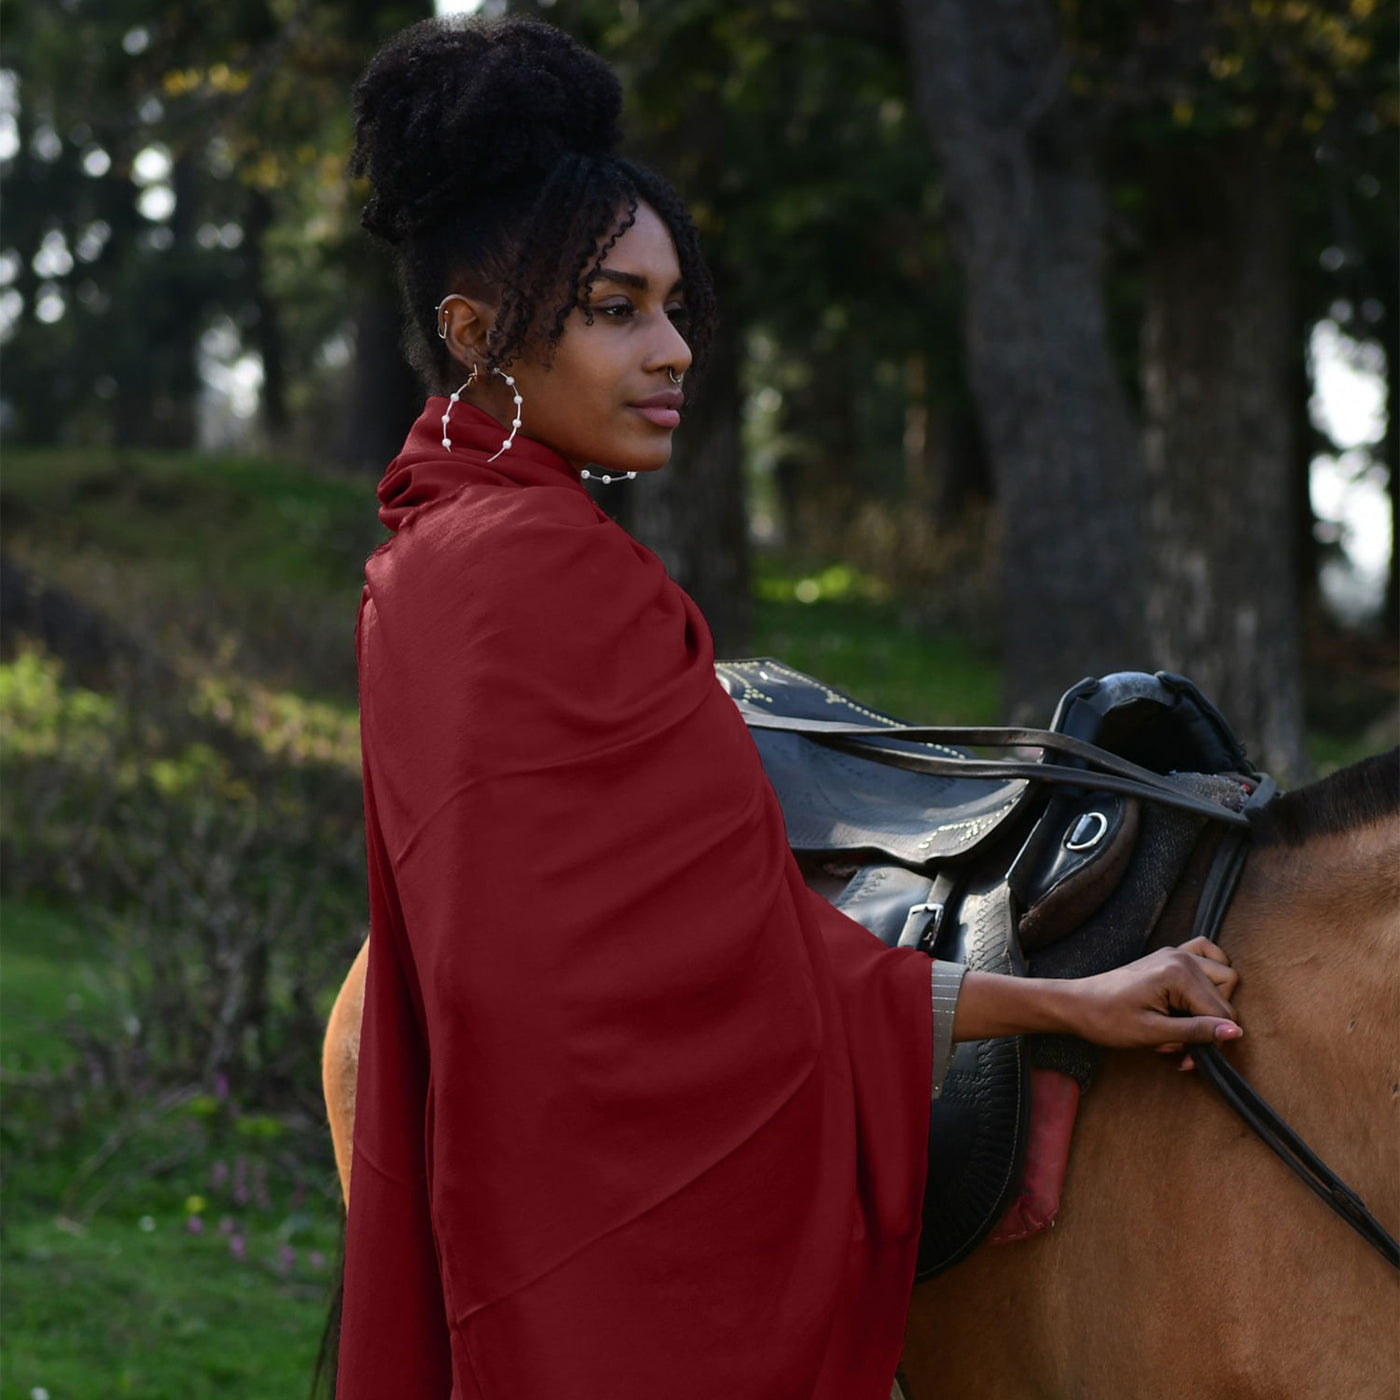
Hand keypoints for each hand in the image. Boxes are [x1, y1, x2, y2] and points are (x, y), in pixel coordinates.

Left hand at [1062, 937, 1240, 1068]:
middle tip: (1178, 1045)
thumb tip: (1235, 1032)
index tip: (1189, 1057)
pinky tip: (1196, 995)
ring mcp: (1176, 953)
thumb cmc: (1108, 1019)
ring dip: (1208, 1005)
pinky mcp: (1170, 957)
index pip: (1222, 1013)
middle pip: (1224, 997)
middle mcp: (1182, 957)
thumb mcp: (1153, 1033)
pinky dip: (1210, 975)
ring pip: (1223, 978)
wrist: (1078, 1004)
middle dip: (1207, 1026)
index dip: (1211, 1040)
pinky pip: (1207, 955)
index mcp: (1178, 973)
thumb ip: (1196, 1031)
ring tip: (1181, 1023)